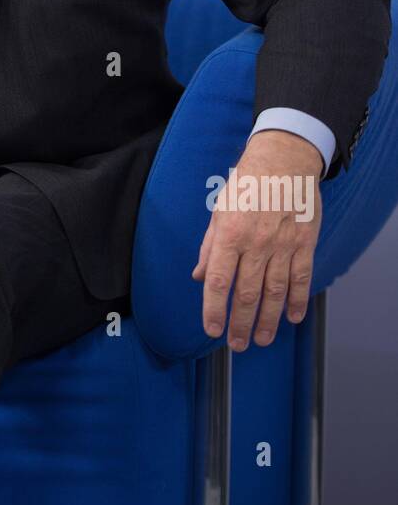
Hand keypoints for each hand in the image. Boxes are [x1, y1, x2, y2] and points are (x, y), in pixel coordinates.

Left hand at [191, 130, 322, 350]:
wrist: (284, 158)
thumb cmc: (247, 182)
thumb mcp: (219, 209)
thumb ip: (210, 246)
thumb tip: (200, 277)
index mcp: (230, 233)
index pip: (219, 281)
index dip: (214, 309)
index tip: (212, 329)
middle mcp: (256, 242)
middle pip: (247, 293)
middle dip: (240, 323)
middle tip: (236, 345)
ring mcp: (283, 244)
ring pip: (275, 291)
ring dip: (268, 320)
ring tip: (261, 339)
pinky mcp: (305, 242)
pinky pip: (302, 277)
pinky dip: (298, 300)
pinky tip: (293, 317)